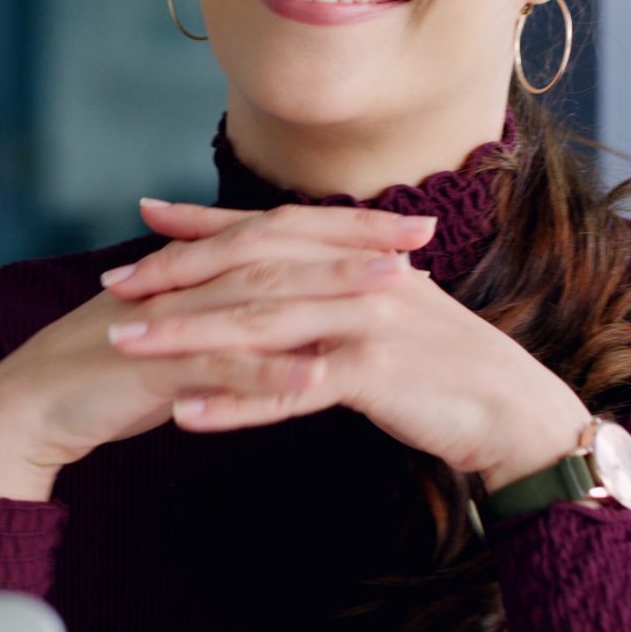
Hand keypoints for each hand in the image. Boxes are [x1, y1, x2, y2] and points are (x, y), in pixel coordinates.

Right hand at [0, 203, 434, 500]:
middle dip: (356, 243)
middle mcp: (187, 284)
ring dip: (329, 293)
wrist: (26, 407)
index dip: (348, 226)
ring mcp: (169, 324)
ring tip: (391, 293)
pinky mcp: (150, 369)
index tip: (413, 225)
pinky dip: (268, 374)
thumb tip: (292, 307)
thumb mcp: (178, 335)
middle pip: (282, 253)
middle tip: (423, 237)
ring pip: (259, 302)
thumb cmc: (105, 374)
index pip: (283, 236)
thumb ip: (229, 316)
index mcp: (197, 272)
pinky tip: (319, 377)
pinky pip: (217, 369)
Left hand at [102, 200, 590, 490]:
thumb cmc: (447, 371)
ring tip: (127, 345)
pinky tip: (185, 416)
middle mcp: (356, 276)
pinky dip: (235, 402)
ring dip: (186, 335)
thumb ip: (340, 288)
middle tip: (114, 284)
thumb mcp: (390, 313)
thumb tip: (289, 277)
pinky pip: (289, 388)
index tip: (146, 214)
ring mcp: (365, 321)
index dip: (206, 221)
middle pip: (251, 267)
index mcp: (357, 256)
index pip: (268, 228)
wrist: (516, 413)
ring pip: (258, 322)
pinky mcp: (373, 375)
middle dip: (176, 273)